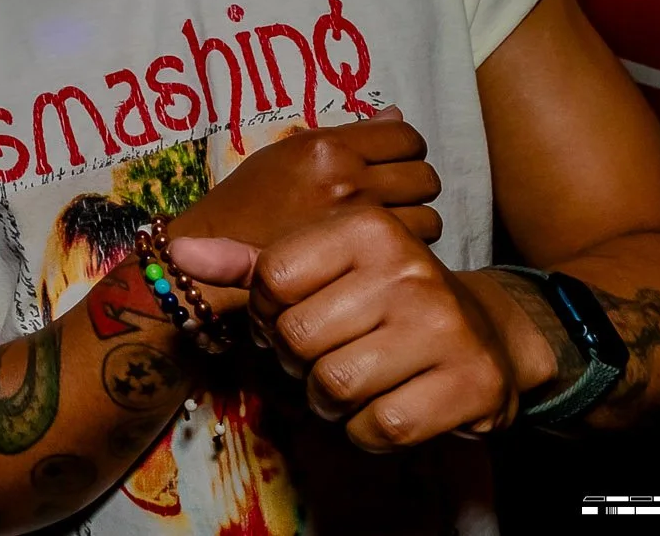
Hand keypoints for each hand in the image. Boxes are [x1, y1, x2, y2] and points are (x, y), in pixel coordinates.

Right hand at [168, 108, 441, 311]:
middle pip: (425, 176)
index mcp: (327, 147)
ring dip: (416, 225)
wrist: (215, 257)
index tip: (393, 166)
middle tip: (396, 200)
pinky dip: (406, 255)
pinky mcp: (363, 263)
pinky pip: (414, 252)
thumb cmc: (249, 203)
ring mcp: (356, 225)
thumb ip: (346, 136)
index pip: (406, 137)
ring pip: (429, 218)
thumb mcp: (288, 155)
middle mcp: (346, 179)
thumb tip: (397, 116)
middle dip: (415, 188)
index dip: (406, 151)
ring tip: (391, 233)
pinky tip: (384, 256)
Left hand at [171, 208, 519, 451]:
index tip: (297, 316)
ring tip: (356, 380)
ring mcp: (446, 324)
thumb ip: (247, 263)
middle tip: (328, 356)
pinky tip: (390, 405)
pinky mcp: (472, 382)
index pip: (271, 280)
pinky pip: (381, 427)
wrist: (484, 333)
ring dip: (331, 401)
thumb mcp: (320, 267)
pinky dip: (370, 432)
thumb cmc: (381, 298)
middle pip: (297, 338)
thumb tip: (176, 252)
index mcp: (367, 227)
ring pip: (333, 386)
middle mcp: (410, 266)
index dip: (269, 313)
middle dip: (299, 362)